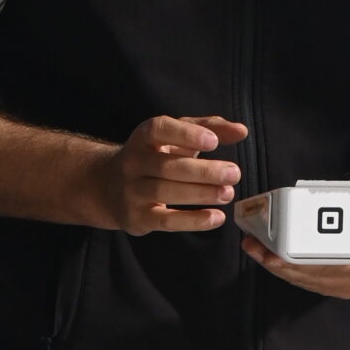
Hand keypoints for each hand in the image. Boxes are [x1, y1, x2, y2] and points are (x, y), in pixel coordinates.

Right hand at [93, 115, 246, 234]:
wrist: (108, 187)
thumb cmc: (155, 155)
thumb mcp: (176, 137)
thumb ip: (209, 128)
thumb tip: (241, 131)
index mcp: (143, 137)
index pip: (159, 130)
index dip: (186, 135)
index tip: (213, 141)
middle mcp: (133, 162)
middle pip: (168, 166)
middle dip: (204, 171)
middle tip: (234, 173)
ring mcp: (132, 191)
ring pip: (166, 192)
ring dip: (201, 194)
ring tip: (228, 193)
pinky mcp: (138, 218)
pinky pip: (166, 221)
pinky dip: (192, 221)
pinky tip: (216, 217)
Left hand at [236, 171, 349, 300]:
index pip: (326, 270)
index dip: (296, 265)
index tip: (272, 256)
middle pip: (310, 277)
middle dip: (278, 264)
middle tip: (254, 248)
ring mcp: (344, 285)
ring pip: (303, 280)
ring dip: (276, 266)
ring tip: (255, 248)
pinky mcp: (331, 283)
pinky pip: (304, 279)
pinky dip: (284, 267)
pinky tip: (267, 255)